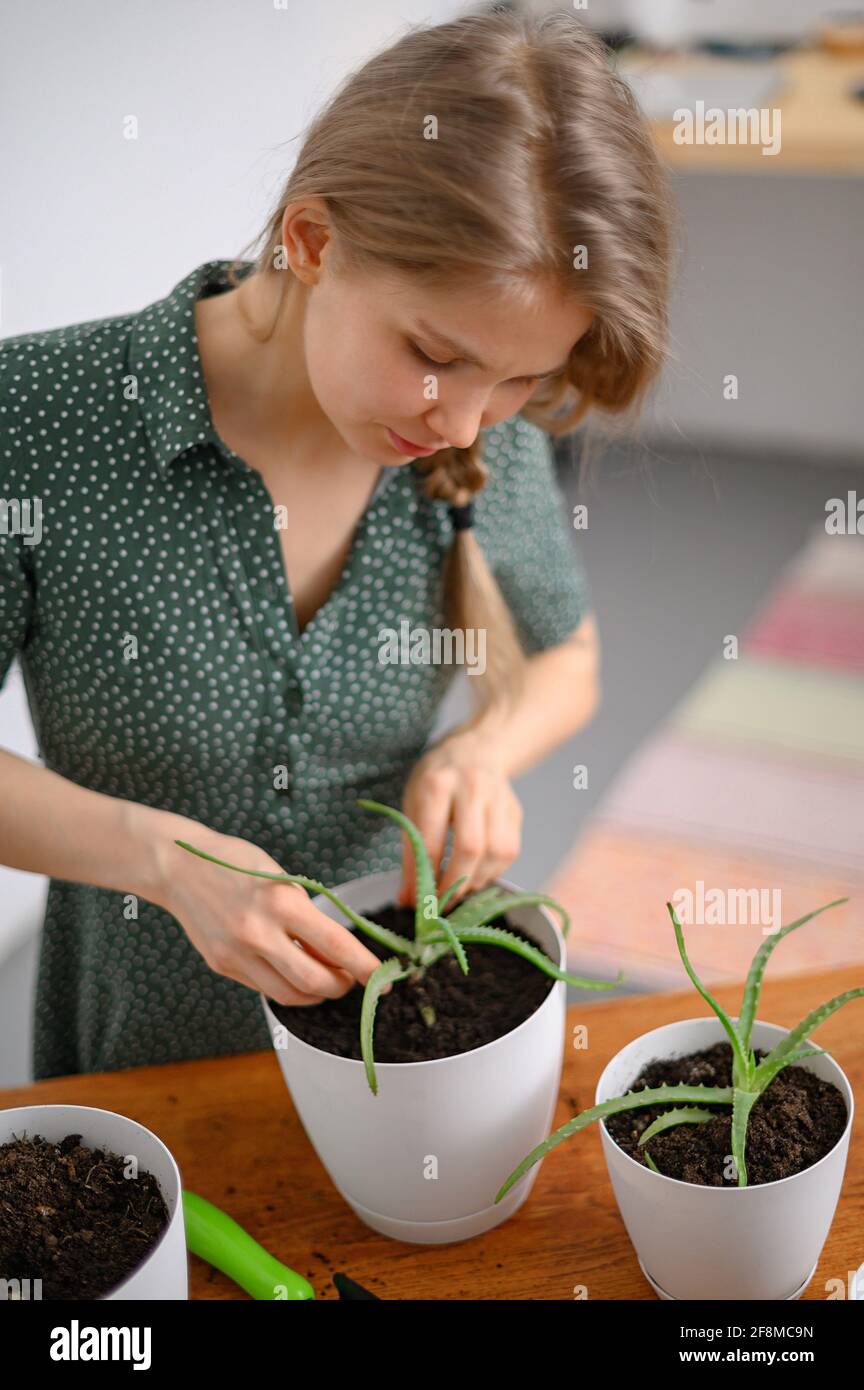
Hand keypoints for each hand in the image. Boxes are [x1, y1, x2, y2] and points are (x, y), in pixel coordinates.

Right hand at [151, 815, 385, 1006]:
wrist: (178, 867)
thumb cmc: (234, 862)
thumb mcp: (281, 878)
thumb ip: (306, 915)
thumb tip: (335, 952)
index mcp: (281, 902)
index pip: (336, 945)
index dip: (365, 967)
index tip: (382, 979)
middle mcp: (259, 933)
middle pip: (315, 981)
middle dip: (342, 986)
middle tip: (351, 979)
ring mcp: (238, 954)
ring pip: (290, 995)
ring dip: (316, 994)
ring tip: (326, 980)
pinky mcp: (223, 966)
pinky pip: (265, 989)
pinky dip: (287, 987)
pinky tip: (294, 973)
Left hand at [396, 730, 523, 909]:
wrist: (476, 748)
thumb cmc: (436, 779)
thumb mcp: (412, 804)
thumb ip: (411, 852)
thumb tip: (408, 899)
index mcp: (437, 784)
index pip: (431, 840)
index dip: (424, 877)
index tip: (417, 903)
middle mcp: (472, 787)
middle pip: (471, 847)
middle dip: (455, 883)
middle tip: (442, 902)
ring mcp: (499, 797)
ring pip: (497, 852)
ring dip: (477, 880)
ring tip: (459, 889)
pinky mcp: (516, 810)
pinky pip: (510, 851)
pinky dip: (493, 872)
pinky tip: (477, 874)